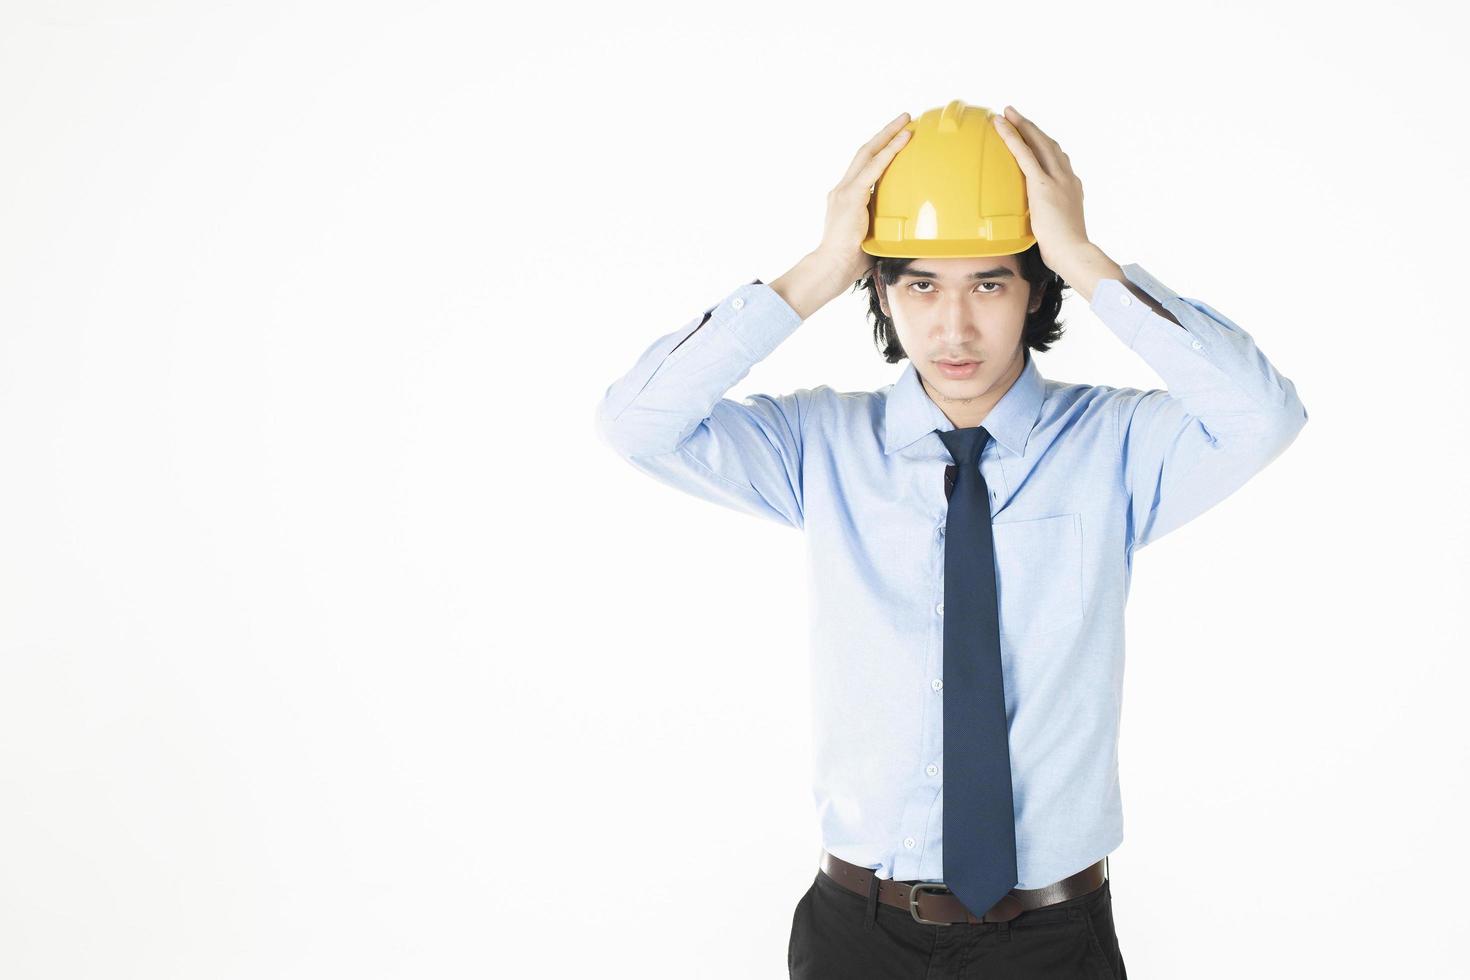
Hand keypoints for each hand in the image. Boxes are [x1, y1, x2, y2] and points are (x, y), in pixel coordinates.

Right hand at [814, 112, 912, 285]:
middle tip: (904, 118)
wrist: (832, 266)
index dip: (879, 149)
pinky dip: (890, 152)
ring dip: (889, 136)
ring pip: (868, 154)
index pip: (863, 167)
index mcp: (844, 197)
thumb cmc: (850, 260)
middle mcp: (842, 189)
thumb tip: (906, 227)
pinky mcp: (851, 197)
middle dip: (884, 133)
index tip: (895, 138)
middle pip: (864, 152)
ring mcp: (844, 191)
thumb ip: (881, 223)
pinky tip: (903, 140)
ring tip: (907, 122)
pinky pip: (874, 169)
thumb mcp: (870, 235)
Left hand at [991, 106, 1091, 271]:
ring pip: (1037, 142)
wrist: (1073, 251)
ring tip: (1006, 114)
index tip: (1035, 137)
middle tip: (1015, 115)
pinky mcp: (1042, 184)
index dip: (1045, 145)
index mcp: (1071, 187)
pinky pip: (1024, 153)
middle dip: (1031, 128)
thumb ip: (1047, 218)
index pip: (1058, 159)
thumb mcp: (1057, 228)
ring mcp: (1056, 178)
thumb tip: (1034, 224)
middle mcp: (1066, 177)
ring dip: (1021, 125)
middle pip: (1048, 144)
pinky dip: (1011, 136)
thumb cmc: (1065, 249)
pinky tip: (1000, 124)